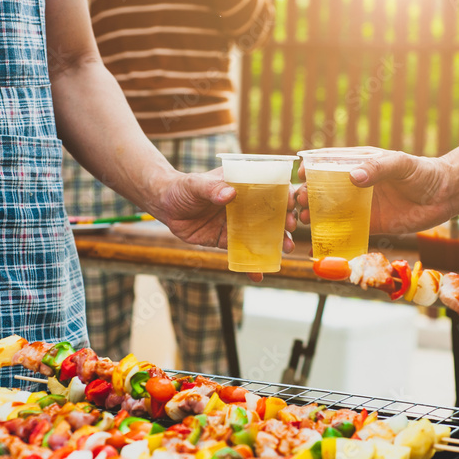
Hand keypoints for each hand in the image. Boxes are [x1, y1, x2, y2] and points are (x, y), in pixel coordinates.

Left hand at [153, 168, 295, 272]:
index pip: (270, 186)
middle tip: (291, 228)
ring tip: (285, 250)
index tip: (293, 202)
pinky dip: (251, 264)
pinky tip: (259, 274)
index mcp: (243, 184)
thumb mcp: (196, 185)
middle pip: (272, 212)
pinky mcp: (228, 240)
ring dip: (276, 243)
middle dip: (285, 220)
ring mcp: (239, 223)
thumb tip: (229, 194)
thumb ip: (212, 188)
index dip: (285, 193)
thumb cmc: (183, 188)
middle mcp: (246, 204)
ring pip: (263, 234)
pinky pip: (243, 252)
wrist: (165, 207)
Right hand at [295, 150, 449, 233]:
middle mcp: (354, 184)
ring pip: (328, 211)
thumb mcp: (401, 164)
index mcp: (358, 162)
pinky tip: (317, 244)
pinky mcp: (368, 225)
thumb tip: (354, 176)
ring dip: (313, 216)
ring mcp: (360, 205)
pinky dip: (330, 238)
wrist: (444, 196)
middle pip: (321, 188)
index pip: (327, 162)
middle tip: (299, 203)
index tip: (300, 175)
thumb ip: (378, 168)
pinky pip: (345, 232)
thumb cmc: (423, 172)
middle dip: (306, 195)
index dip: (310, 168)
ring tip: (303, 221)